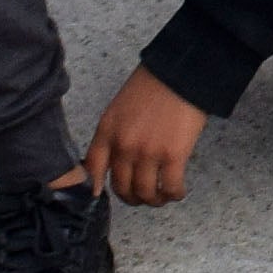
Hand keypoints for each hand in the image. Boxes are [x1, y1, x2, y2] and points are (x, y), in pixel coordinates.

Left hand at [86, 69, 211, 207]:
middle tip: (142, 197)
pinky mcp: (172, 156)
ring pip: (145, 193)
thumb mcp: (120, 108)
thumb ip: (115, 133)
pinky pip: (169, 187)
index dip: (95, 190)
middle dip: (132, 197)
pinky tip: (177, 192)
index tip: (103, 196)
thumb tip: (119, 158)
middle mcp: (123, 146)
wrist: (181, 73)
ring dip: (154, 200)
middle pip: (121, 187)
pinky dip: (174, 194)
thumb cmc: (153, 85)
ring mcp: (147, 153)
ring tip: (161, 196)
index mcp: (107, 132)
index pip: (91, 171)